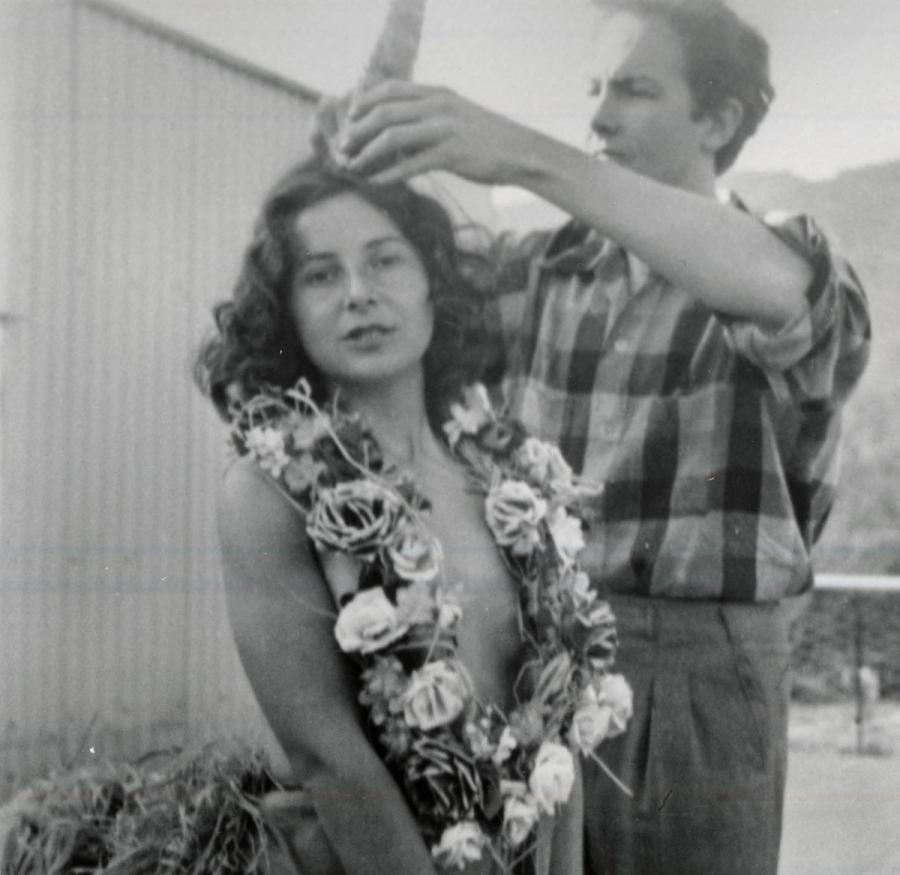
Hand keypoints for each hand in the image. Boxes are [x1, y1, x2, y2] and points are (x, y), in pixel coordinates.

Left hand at [339, 80, 534, 184]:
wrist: (521, 152)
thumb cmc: (486, 139)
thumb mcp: (456, 117)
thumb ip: (429, 117)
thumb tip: (398, 132)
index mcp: (437, 94)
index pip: (391, 89)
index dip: (365, 102)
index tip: (349, 118)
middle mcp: (438, 106)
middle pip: (384, 112)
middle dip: (358, 130)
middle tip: (342, 147)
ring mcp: (445, 129)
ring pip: (392, 136)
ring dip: (367, 152)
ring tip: (353, 166)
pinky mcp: (452, 155)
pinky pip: (412, 164)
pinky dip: (390, 174)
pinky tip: (377, 183)